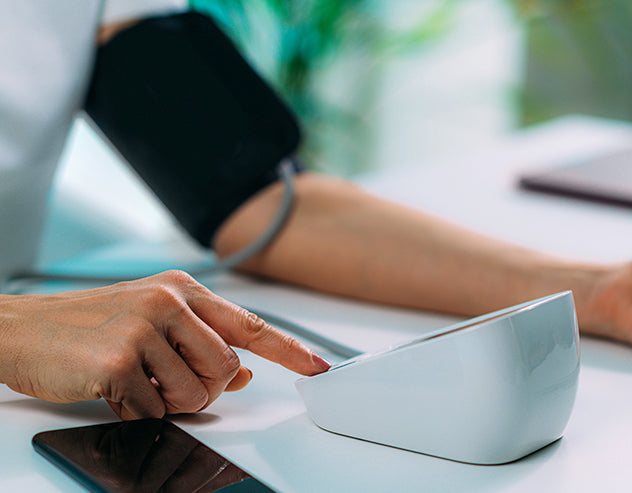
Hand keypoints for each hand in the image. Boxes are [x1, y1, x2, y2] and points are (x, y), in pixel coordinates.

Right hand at [0, 270, 329, 418]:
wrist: (20, 328)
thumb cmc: (88, 324)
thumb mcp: (151, 320)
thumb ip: (201, 342)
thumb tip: (243, 373)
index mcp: (182, 290)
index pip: (249, 324)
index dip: (289, 349)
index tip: (319, 366)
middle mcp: (168, 303)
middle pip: (226, 370)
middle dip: (202, 389)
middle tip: (164, 381)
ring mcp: (143, 329)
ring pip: (195, 394)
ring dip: (168, 402)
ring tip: (135, 380)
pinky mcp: (118, 361)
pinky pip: (154, 411)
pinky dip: (137, 411)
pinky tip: (112, 388)